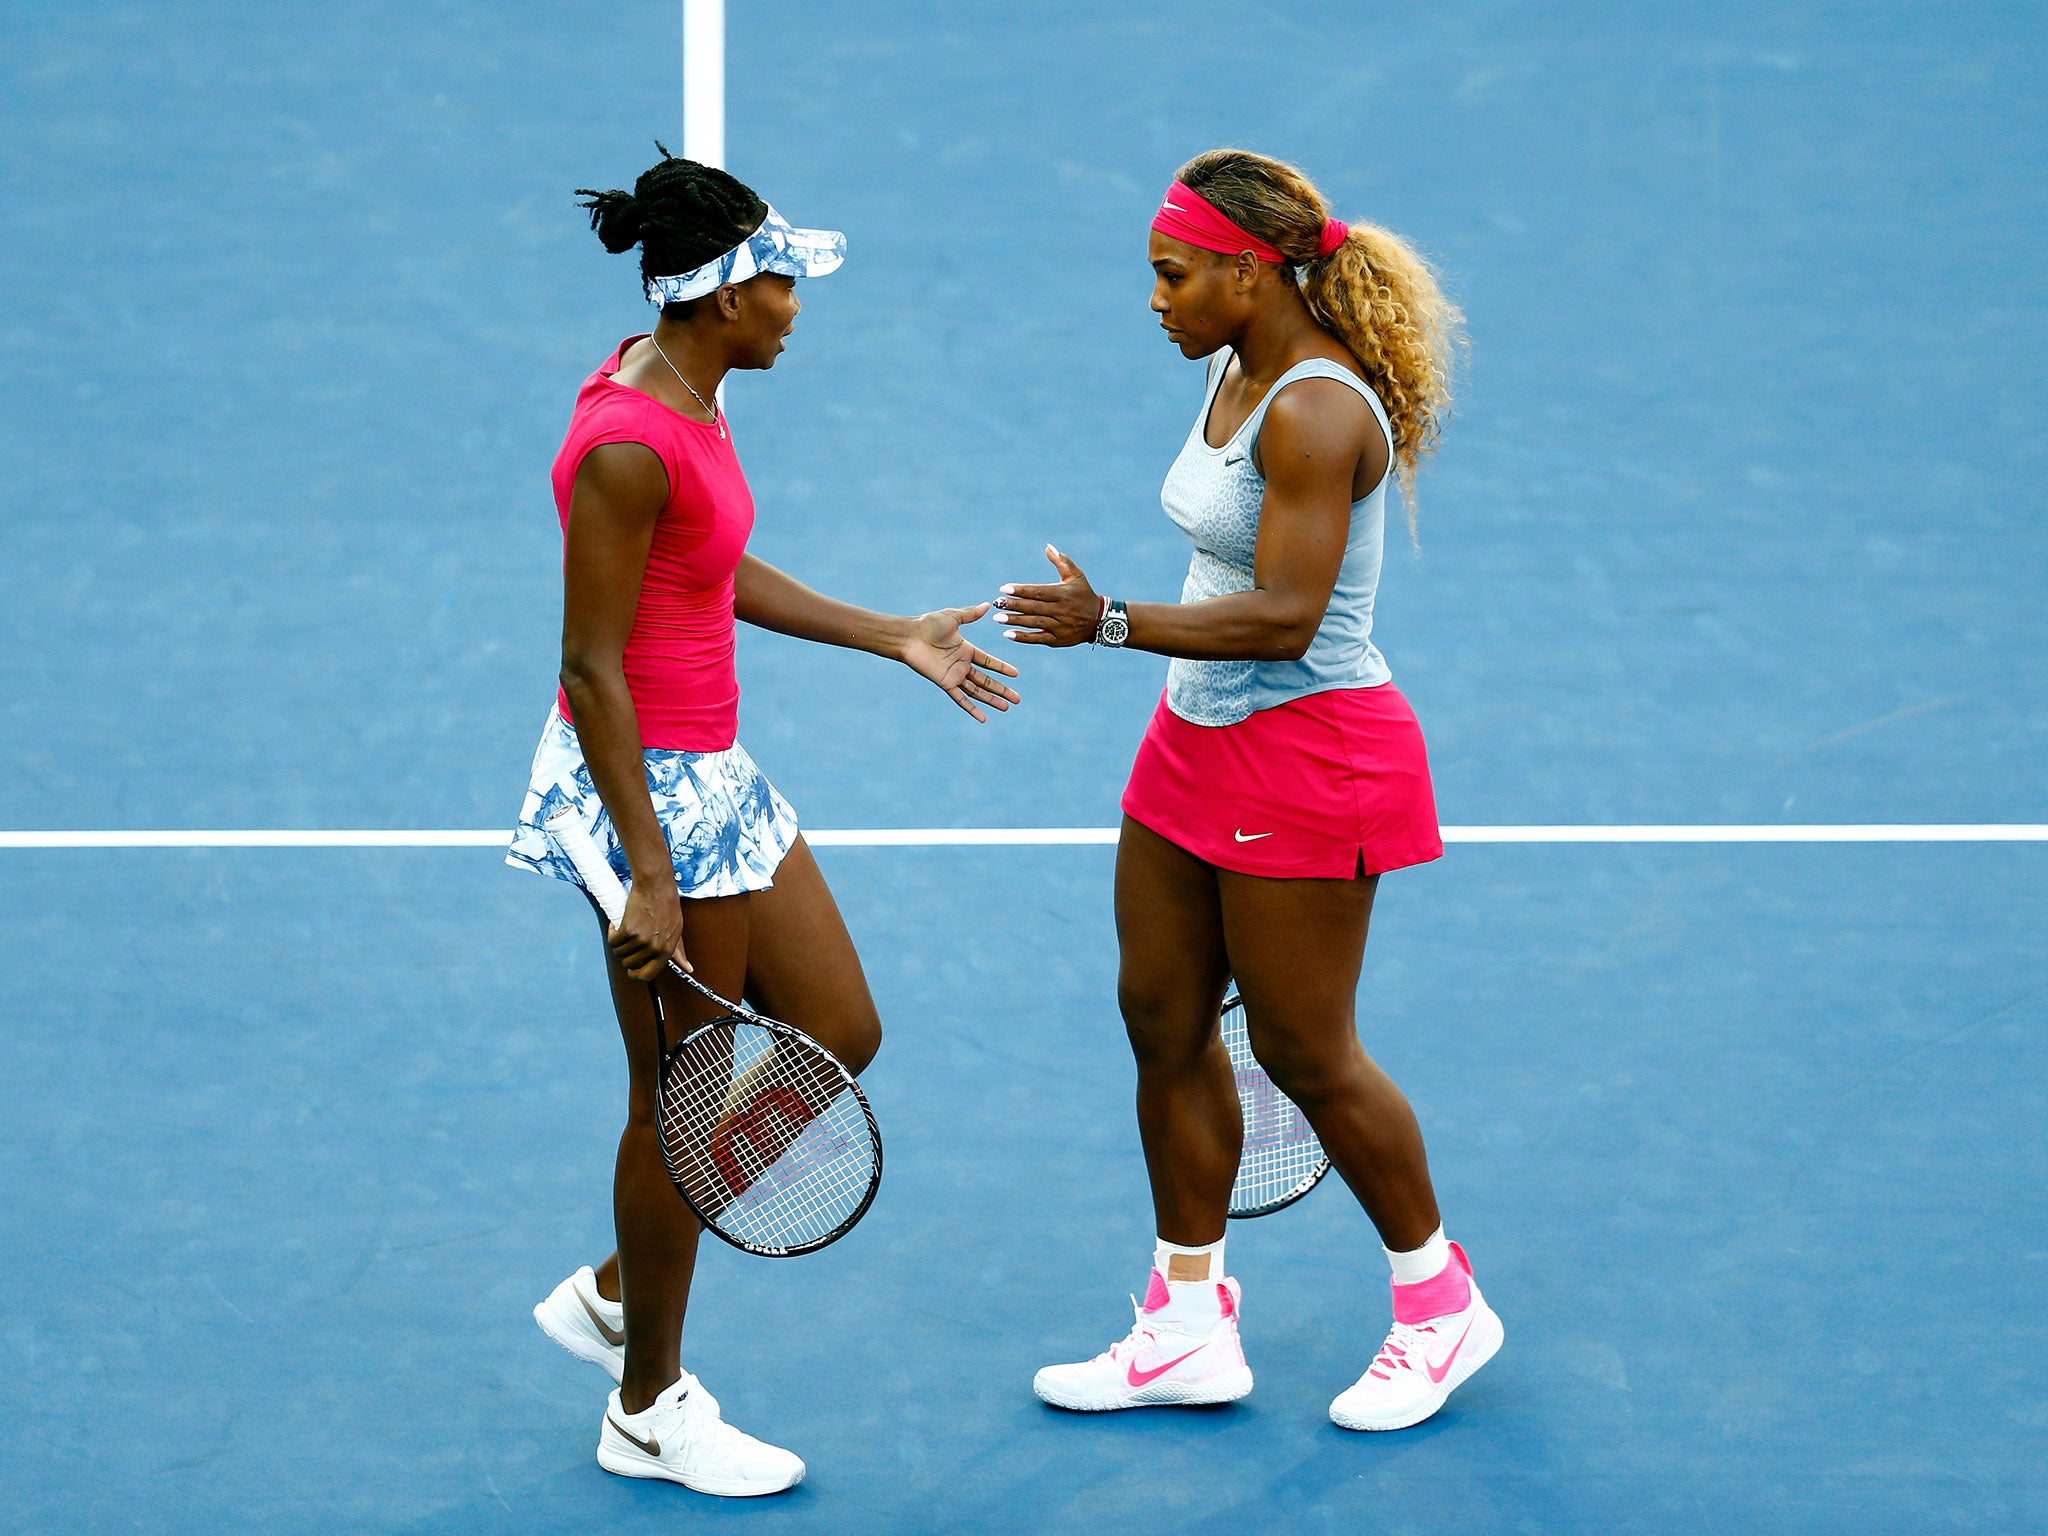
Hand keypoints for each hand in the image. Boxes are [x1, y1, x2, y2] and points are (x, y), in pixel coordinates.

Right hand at [610, 874, 688, 981]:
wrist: (656, 885)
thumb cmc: (667, 904)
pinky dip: (612, 933)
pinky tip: (617, 924)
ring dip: (619, 943)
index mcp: (667, 950)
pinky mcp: (627, 930)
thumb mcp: (677, 930)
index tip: (631, 970)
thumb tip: (687, 967)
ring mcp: (640, 940)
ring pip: (620, 952)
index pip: (648, 975)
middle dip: (626, 954)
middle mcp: (654, 948)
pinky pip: (613, 940)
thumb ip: (679, 951)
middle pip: (630, 964)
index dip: (636, 975)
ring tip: (625, 930)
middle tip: (628, 942)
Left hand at [900, 603, 1022, 722]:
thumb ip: (970, 614)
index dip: (1002, 668)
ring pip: (978, 691)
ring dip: (992, 700)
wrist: (909, 637)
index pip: (989, 662)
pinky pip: (961, 699)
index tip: (1016, 674)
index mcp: (966, 650)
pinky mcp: (945, 683)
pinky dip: (972, 708)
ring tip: (1006, 708)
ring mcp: (954, 675)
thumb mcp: (953, 617)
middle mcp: (962, 665)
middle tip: (1017, 699)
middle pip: (986, 680)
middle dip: (1002, 689)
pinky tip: (982, 718)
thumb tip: (988, 605)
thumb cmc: (928, 625)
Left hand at [995, 545, 1101, 647]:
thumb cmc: (1084, 594)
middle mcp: (1061, 610)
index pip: (1039, 592)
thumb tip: (1047, 546)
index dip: (1021, 590)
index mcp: (1063, 594)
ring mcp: (1059, 627)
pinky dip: (1023, 638)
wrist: (1099, 621)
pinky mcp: (1058, 640)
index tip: (1004, 588)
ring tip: (998, 618)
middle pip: (1034, 607)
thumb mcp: (1076, 576)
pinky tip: (1008, 634)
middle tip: (997, 603)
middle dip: (1014, 605)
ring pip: (1034, 623)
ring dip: (1015, 621)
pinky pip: (1038, 639)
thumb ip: (1061, 561)